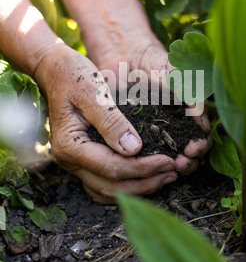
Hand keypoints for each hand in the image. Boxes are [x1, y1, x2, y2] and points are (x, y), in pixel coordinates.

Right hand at [34, 44, 185, 203]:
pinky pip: (103, 183)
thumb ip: (111, 121)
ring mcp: (75, 162)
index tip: (169, 161)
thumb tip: (134, 149)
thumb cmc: (73, 76)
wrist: (55, 70)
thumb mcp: (93, 92)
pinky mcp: (83, 159)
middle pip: (111, 186)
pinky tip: (146, 178)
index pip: (111, 168)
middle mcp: (69, 160)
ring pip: (107, 191)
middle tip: (173, 173)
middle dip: (145, 183)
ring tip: (165, 177)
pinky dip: (125, 185)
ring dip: (137, 188)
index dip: (143, 168)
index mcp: (70, 145)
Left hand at [92, 29, 212, 172]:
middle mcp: (174, 127)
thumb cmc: (154, 62)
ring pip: (167, 158)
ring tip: (166, 168)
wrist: (124, 56)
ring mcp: (154, 133)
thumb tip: (201, 121)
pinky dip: (144, 161)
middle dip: (188, 162)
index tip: (193, 149)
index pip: (201, 138)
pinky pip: (141, 152)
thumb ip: (188, 94)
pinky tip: (143, 165)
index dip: (201, 146)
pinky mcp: (133, 134)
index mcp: (188, 115)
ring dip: (170, 166)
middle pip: (188, 154)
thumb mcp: (174, 75)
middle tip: (180, 163)